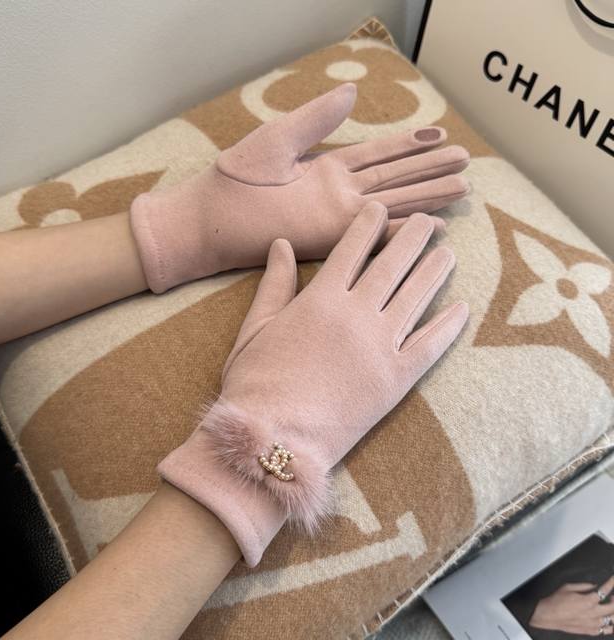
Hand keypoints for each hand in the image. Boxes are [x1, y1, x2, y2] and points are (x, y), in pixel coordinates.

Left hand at [131, 83, 469, 291]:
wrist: (212, 216)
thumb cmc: (236, 178)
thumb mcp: (280, 138)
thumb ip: (317, 119)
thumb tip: (352, 94)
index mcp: (327, 167)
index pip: (379, 153)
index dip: (409, 143)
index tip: (439, 133)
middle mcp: (339, 192)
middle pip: (395, 177)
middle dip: (430, 169)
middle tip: (465, 162)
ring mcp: (338, 214)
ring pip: (394, 201)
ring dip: (428, 196)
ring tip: (461, 187)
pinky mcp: (331, 235)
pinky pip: (375, 230)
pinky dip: (404, 228)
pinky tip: (432, 225)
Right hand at [158, 202, 467, 564]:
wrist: (272, 440)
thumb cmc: (255, 384)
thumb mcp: (255, 328)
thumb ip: (274, 284)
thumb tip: (281, 245)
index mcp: (321, 299)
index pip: (351, 249)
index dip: (368, 224)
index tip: (381, 210)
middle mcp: (357, 314)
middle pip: (393, 265)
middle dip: (412, 237)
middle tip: (428, 221)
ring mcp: (382, 346)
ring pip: (418, 297)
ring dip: (435, 270)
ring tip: (448, 252)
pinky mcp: (398, 380)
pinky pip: (432, 345)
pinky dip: (449, 325)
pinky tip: (462, 308)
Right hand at [530, 577, 613, 635]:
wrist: (549, 615)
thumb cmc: (556, 601)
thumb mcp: (568, 587)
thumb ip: (583, 586)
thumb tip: (594, 585)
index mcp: (588, 600)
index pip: (604, 590)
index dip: (611, 584)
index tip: (613, 580)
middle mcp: (593, 613)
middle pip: (613, 607)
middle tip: (612, 596)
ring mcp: (594, 624)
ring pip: (613, 620)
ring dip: (613, 613)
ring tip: (609, 607)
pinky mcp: (592, 631)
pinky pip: (607, 630)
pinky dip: (610, 625)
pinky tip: (607, 620)